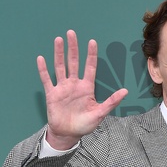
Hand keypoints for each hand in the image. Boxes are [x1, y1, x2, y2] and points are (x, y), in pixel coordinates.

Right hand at [37, 30, 127, 149]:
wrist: (68, 134)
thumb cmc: (84, 124)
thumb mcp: (100, 114)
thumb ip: (111, 102)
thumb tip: (125, 91)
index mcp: (87, 88)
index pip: (89, 67)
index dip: (91, 55)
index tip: (92, 42)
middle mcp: (74, 85)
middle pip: (73, 62)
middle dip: (73, 48)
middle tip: (71, 33)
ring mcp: (62, 88)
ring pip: (60, 67)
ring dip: (59, 54)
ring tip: (58, 40)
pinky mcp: (52, 94)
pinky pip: (47, 80)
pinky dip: (43, 70)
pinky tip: (41, 58)